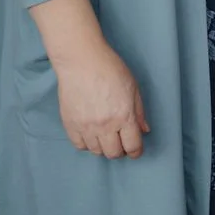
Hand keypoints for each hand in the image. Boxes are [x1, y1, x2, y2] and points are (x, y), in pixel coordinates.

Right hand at [55, 41, 149, 158]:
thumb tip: (144, 130)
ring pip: (96, 151)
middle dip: (120, 150)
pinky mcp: (70, 124)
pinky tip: (91, 134)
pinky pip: (80, 145)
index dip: (135, 151)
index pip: (132, 146)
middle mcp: (105, 125)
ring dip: (103, 147)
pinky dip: (87, 143)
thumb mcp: (133, 87)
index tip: (135, 149)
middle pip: (114, 153)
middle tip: (120, 141)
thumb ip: (139, 112)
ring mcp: (86, 126)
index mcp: (124, 116)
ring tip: (105, 135)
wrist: (81, 61)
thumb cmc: (110, 69)